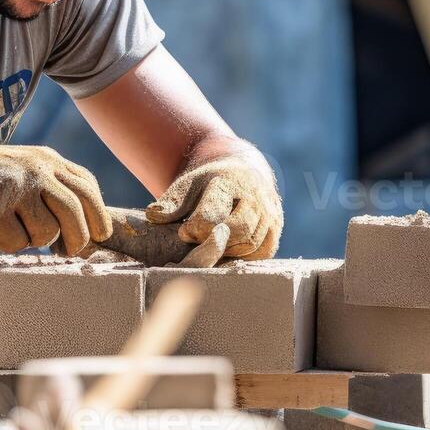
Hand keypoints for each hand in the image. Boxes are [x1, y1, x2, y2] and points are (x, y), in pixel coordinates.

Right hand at [0, 141, 112, 254]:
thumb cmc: (0, 179)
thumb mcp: (34, 170)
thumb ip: (61, 189)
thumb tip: (92, 229)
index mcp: (50, 161)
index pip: (87, 189)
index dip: (99, 216)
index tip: (100, 235)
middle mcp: (36, 171)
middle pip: (72, 212)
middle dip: (76, 239)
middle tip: (68, 252)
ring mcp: (15, 188)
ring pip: (45, 232)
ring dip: (34, 241)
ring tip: (16, 229)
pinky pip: (16, 242)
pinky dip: (7, 243)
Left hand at [145, 156, 281, 259]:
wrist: (239, 172)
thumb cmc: (207, 184)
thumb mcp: (187, 187)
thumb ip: (170, 203)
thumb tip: (153, 216)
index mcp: (229, 181)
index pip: (214, 212)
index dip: (196, 228)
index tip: (184, 232)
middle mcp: (255, 195)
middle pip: (238, 229)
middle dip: (215, 241)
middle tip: (200, 243)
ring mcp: (269, 212)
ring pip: (252, 243)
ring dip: (228, 251)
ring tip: (211, 246)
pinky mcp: (276, 228)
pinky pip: (263, 251)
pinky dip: (245, 256)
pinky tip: (229, 252)